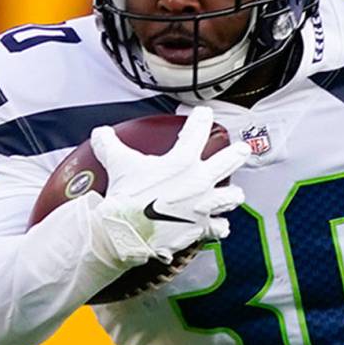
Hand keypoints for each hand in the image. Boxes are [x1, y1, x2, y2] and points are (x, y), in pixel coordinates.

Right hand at [87, 106, 250, 267]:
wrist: (127, 232)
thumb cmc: (126, 197)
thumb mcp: (118, 164)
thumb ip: (110, 145)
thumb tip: (100, 133)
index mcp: (183, 161)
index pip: (197, 130)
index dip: (202, 118)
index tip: (205, 113)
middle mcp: (200, 181)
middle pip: (229, 161)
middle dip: (237, 153)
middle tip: (242, 149)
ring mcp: (203, 205)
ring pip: (230, 197)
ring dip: (233, 195)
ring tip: (236, 193)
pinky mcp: (201, 227)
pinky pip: (218, 228)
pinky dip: (219, 227)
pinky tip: (220, 226)